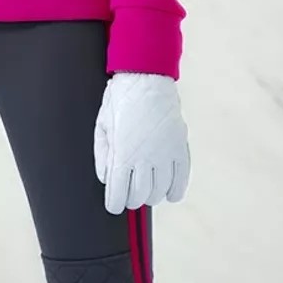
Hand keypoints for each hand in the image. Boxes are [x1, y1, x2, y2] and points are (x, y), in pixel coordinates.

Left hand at [93, 73, 189, 213]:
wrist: (147, 78)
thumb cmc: (121, 99)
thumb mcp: (102, 125)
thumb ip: (102, 156)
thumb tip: (106, 179)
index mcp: (123, 154)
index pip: (118, 195)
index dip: (114, 204)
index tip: (114, 203)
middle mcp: (145, 159)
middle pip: (139, 197)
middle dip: (131, 198)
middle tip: (128, 192)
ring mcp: (164, 154)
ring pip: (159, 192)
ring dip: (151, 195)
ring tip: (146, 189)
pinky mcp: (179, 148)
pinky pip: (181, 179)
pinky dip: (175, 191)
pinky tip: (169, 193)